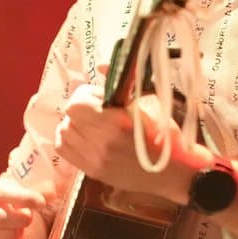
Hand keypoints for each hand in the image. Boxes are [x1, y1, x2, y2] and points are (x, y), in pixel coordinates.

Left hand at [53, 81, 205, 203]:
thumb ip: (121, 83)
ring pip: (63, 133)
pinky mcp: (93, 172)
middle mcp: (101, 144)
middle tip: (96, 108)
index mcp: (116, 124)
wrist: (174, 173)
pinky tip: (84, 136)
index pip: (76, 104)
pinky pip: (64, 150)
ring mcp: (95, 161)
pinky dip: (69, 139)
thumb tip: (101, 66)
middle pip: (69, 117)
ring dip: (74, 124)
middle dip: (80, 107)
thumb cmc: (166, 136)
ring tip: (91, 123)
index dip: (85, 95)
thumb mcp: (149, 103)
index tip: (99, 96)